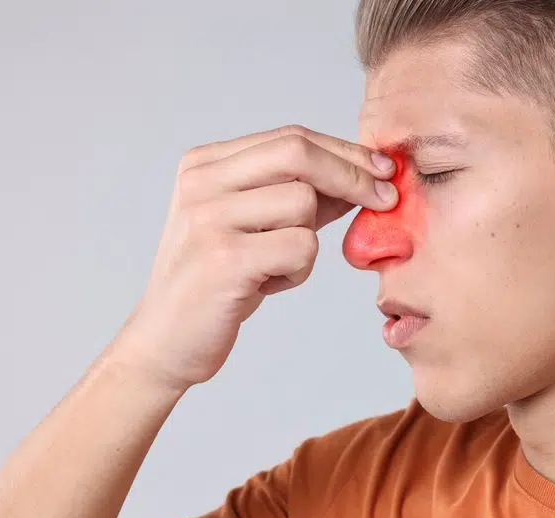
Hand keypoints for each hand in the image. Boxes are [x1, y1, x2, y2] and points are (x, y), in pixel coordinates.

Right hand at [108, 125, 398, 390]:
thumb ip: (300, 196)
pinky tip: (267, 285)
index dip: (345, 152)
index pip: (290, 138)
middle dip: (353, 175)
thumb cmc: (218, 283)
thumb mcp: (253, 228)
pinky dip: (298, 271)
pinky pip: (300, 247)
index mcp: (204, 164)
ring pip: (303, 203)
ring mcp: (209, 218)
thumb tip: (366, 175)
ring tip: (278, 267)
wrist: (166, 342)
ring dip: (309, 240)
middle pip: (298, 152)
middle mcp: (201, 182)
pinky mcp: (224, 258)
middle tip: (388, 198)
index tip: (384, 170)